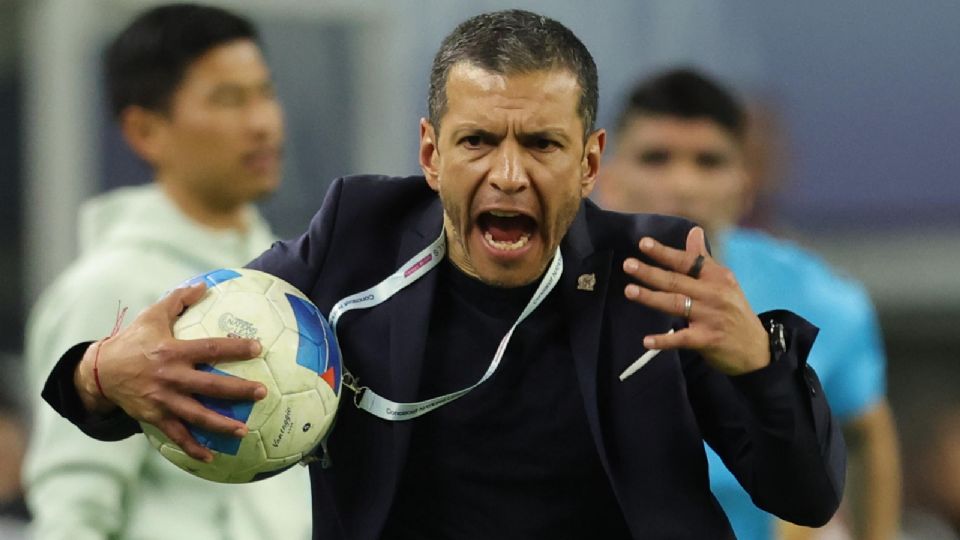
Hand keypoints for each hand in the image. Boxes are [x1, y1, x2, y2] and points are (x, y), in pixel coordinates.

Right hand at [74, 282, 265, 460]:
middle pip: (209, 386)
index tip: (258, 348)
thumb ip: (178, 300)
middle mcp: (169, 377)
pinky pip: (176, 435)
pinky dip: (193, 447)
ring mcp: (162, 400)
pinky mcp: (154, 417)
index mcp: (172, 352)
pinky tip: (211, 456)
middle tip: (262, 393)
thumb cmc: (133, 340)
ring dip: (220, 425)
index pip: (209, 348)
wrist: (100, 371)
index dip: (234, 348)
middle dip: (237, 390)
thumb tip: (203, 284)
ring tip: (244, 431)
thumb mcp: (152, 316)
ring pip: (196, 415)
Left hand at [622, 226, 769, 374]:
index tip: (643, 243)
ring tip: (630, 291)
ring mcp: (711, 317)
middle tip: (628, 265)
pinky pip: (681, 339)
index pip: (687, 261)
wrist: (758, 349)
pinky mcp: (708, 340)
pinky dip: (664, 340)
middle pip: (677, 281)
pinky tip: (647, 340)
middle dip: (651, 272)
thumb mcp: (724, 283)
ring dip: (651, 297)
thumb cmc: (734, 312)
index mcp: (718, 277)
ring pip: (676, 304)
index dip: (665, 252)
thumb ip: (703, 260)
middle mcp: (714, 294)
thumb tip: (693, 230)